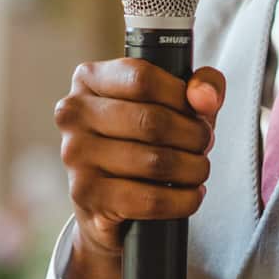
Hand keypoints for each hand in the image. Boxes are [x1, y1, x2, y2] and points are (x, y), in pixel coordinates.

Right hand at [54, 59, 225, 278]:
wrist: (107, 201)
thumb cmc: (143, 140)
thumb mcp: (173, 103)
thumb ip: (202, 85)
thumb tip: (206, 97)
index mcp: (89, 80)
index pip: (142, 78)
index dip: (182, 96)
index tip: (199, 112)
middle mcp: (73, 114)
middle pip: (152, 121)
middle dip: (194, 136)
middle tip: (205, 145)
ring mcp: (75, 156)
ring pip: (155, 162)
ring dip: (193, 169)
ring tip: (198, 170)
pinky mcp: (86, 196)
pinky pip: (150, 199)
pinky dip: (183, 200)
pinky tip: (190, 195)